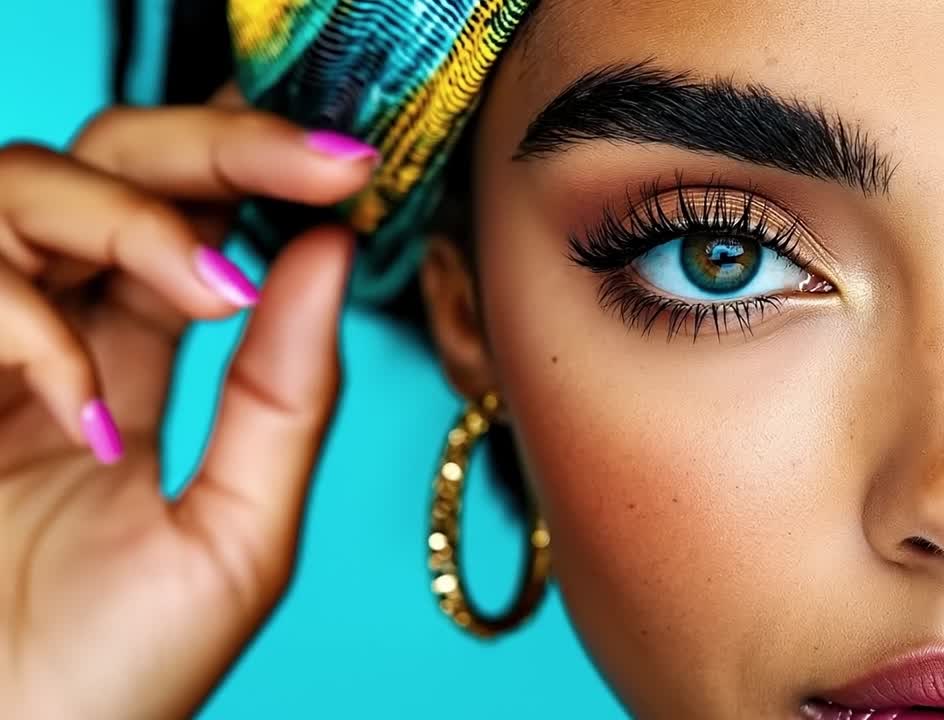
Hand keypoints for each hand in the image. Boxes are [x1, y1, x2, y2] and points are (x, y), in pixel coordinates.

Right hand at [0, 96, 375, 718]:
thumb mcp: (237, 533)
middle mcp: (51, 335)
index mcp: (128, 362)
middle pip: (114, 163)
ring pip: (27, 187)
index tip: (357, 166)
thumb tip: (332, 250)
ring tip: (215, 292)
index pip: (191, 220)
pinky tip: (87, 413)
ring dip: (132, 219)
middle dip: (220, 145)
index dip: (267, 175)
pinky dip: (31, 325)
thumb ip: (283, 394)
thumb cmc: (114, 679)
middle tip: (323, 164)